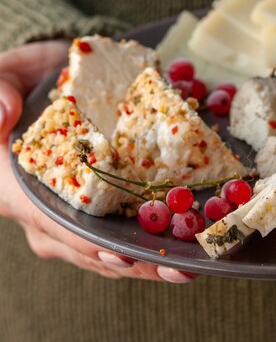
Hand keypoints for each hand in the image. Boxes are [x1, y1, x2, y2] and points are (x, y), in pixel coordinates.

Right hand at [0, 41, 194, 282]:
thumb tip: (1, 113)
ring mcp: (67, 219)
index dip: (88, 243)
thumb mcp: (6, 73)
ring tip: (189, 268)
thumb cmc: (23, 82)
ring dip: (148, 263)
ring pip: (107, 251)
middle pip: (89, 249)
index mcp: (16, 189)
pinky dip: (149, 245)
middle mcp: (41, 214)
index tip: (124, 255)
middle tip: (178, 271)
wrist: (42, 84)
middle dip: (134, 263)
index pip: (53, 224)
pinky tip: (182, 249)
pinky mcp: (92, 212)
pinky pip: (119, 236)